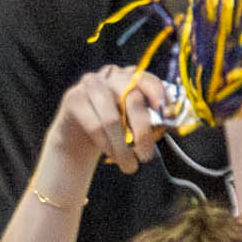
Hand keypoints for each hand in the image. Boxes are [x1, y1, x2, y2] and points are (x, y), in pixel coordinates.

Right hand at [41, 66, 166, 177]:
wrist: (74, 138)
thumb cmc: (110, 130)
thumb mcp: (131, 120)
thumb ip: (147, 117)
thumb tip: (169, 119)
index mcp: (128, 76)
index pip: (146, 79)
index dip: (158, 94)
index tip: (167, 114)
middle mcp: (109, 75)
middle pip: (132, 99)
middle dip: (142, 132)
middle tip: (146, 156)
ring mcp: (89, 84)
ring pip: (112, 118)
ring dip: (122, 147)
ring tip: (129, 166)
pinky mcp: (73, 99)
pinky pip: (95, 126)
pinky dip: (106, 145)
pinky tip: (112, 156)